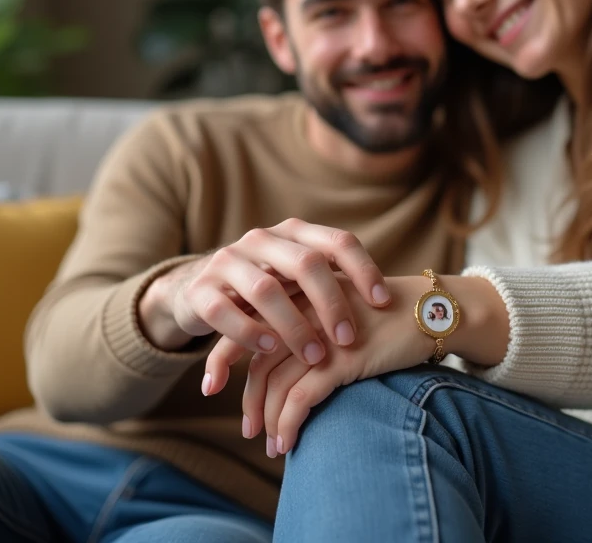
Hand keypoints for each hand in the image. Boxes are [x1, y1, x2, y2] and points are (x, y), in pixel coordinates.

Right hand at [137, 219, 391, 373]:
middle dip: (331, 303)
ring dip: (294, 327)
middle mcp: (262, 240)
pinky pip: (226, 310)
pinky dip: (249, 333)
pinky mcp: (200, 289)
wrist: (195, 291)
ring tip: (316, 357)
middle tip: (349, 339)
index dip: (363, 269)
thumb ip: (332, 284)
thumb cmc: (265, 290)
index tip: (383, 302)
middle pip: (306, 264)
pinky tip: (268, 352)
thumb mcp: (297, 280)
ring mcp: (228, 261)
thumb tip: (396, 303)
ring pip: (265, 290)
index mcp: (294, 233)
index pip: (337, 241)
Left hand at [206, 274, 434, 455]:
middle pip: (256, 358)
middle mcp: (302, 310)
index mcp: (298, 293)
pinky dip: (288, 424)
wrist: (433, 309)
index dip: (225, 357)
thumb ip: (310, 323)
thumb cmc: (390, 315)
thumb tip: (283, 362)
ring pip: (274, 382)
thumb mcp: (341, 310)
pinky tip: (287, 443)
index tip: (213, 385)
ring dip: (267, 419)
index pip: (248, 325)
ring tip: (269, 443)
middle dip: (246, 398)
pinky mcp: (341, 358)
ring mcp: (320, 334)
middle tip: (247, 428)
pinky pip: (301, 398)